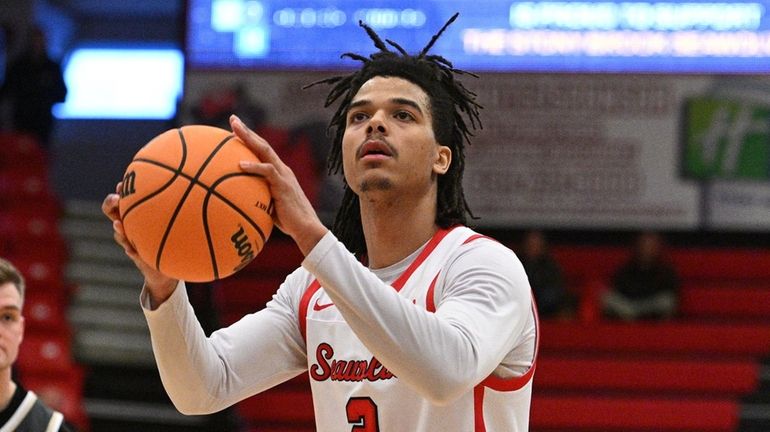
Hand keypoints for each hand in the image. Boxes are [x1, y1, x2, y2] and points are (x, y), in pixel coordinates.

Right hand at [102, 182, 177, 306]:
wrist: (170, 267)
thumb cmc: (176, 238)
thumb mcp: (179, 222)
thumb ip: (183, 207)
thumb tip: (198, 188)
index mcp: (139, 214)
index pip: (125, 198)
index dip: (120, 191)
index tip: (122, 184)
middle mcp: (132, 225)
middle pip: (112, 212)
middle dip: (111, 204)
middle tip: (117, 199)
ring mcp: (132, 240)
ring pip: (119, 233)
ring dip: (118, 229)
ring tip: (118, 224)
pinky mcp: (137, 255)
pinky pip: (131, 252)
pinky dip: (130, 250)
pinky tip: (130, 249)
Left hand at [230, 115, 327, 254]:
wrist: (305, 228)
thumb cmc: (288, 222)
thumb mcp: (269, 206)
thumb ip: (257, 198)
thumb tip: (237, 201)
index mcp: (278, 172)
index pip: (262, 151)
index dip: (250, 138)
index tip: (235, 129)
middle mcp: (281, 169)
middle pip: (262, 144)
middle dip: (247, 130)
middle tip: (233, 119)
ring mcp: (283, 175)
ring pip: (265, 150)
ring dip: (249, 138)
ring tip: (234, 130)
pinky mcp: (283, 184)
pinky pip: (267, 171)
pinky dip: (254, 167)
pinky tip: (240, 164)